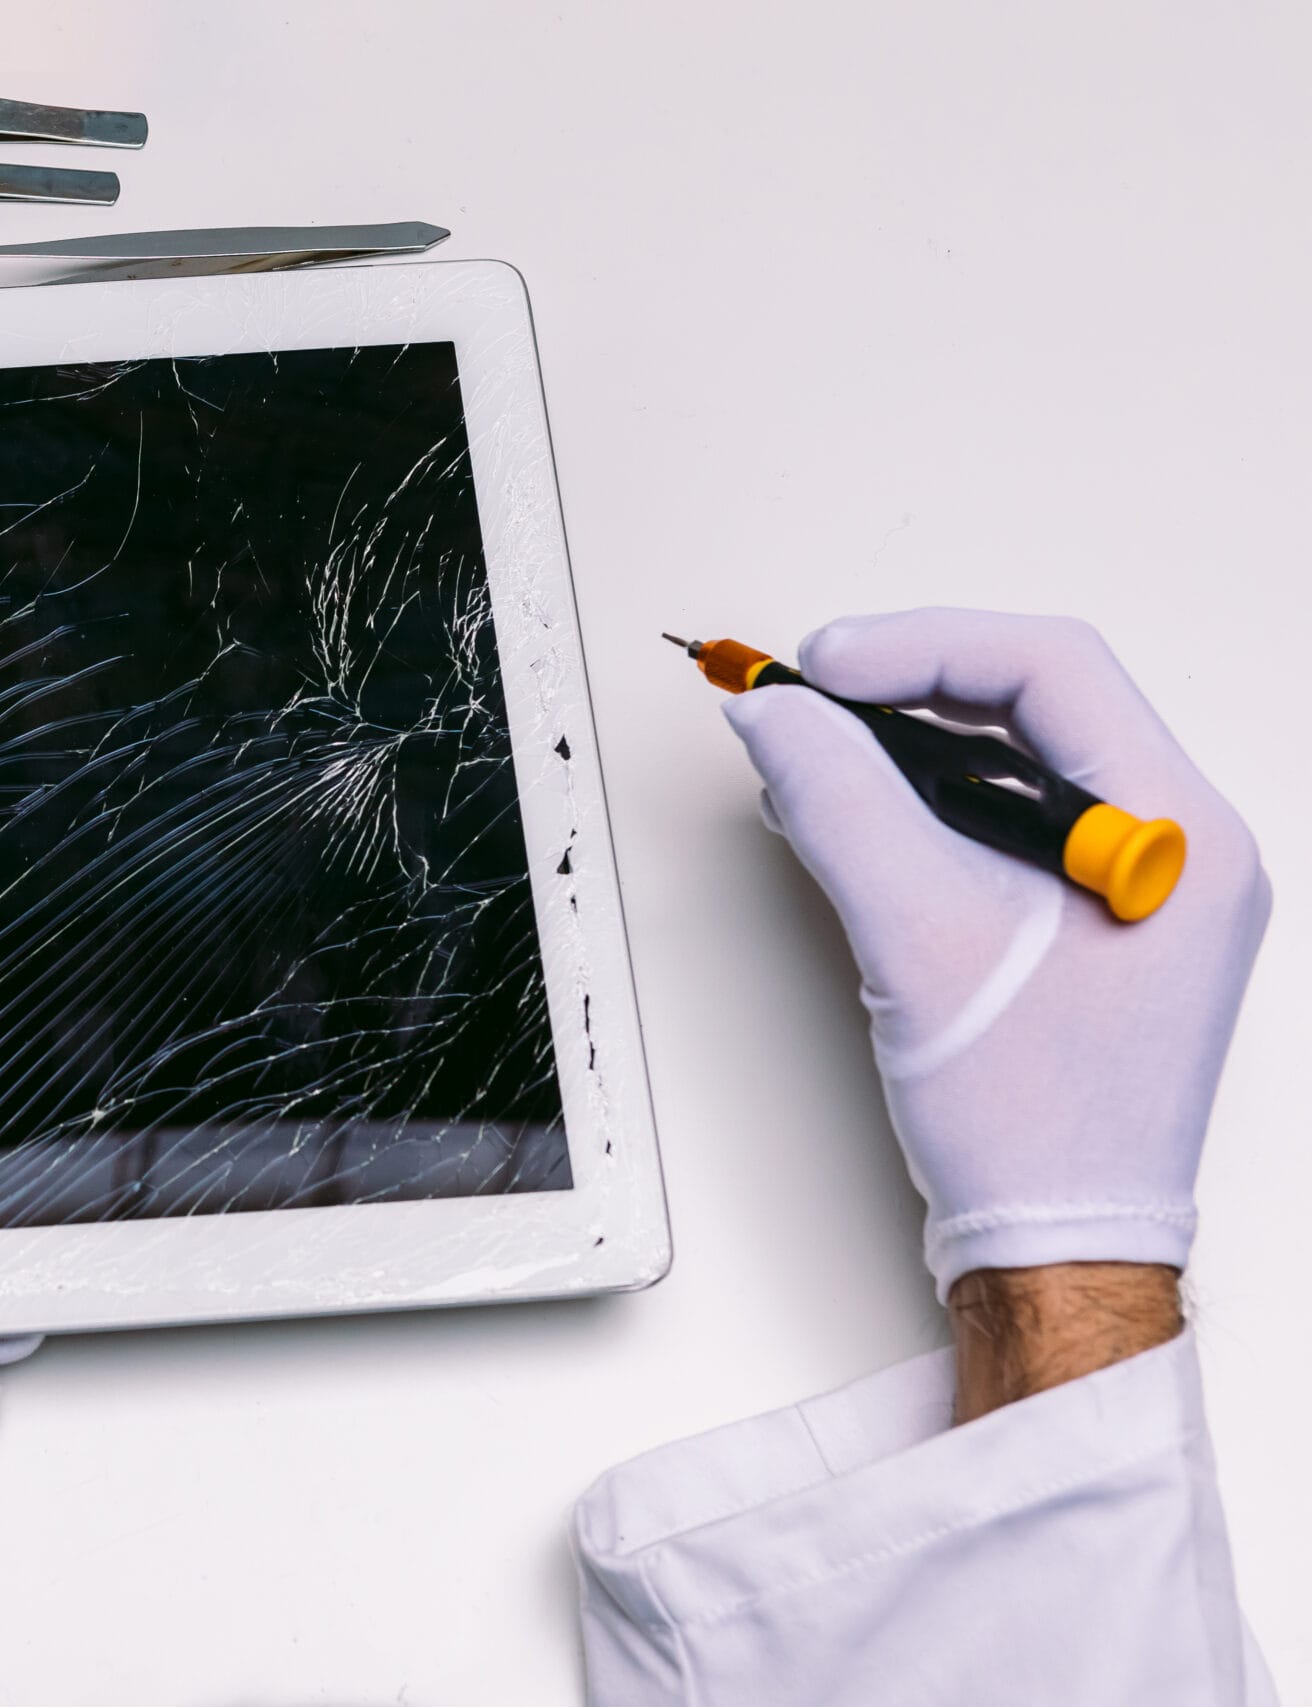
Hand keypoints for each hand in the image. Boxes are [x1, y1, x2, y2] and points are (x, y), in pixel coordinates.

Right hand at [721, 609, 1270, 1295]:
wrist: (1057, 1245)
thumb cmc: (1034, 1125)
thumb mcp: (920, 940)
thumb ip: (842, 806)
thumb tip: (779, 716)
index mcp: (1183, 837)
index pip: (1053, 671)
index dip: (924, 646)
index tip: (823, 663)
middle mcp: (1180, 848)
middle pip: (1038, 701)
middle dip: (909, 684)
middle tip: (808, 691)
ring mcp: (1140, 885)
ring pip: (1017, 756)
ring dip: (908, 742)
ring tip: (815, 746)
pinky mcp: (1092, 919)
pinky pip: (1006, 820)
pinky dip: (923, 804)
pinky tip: (852, 811)